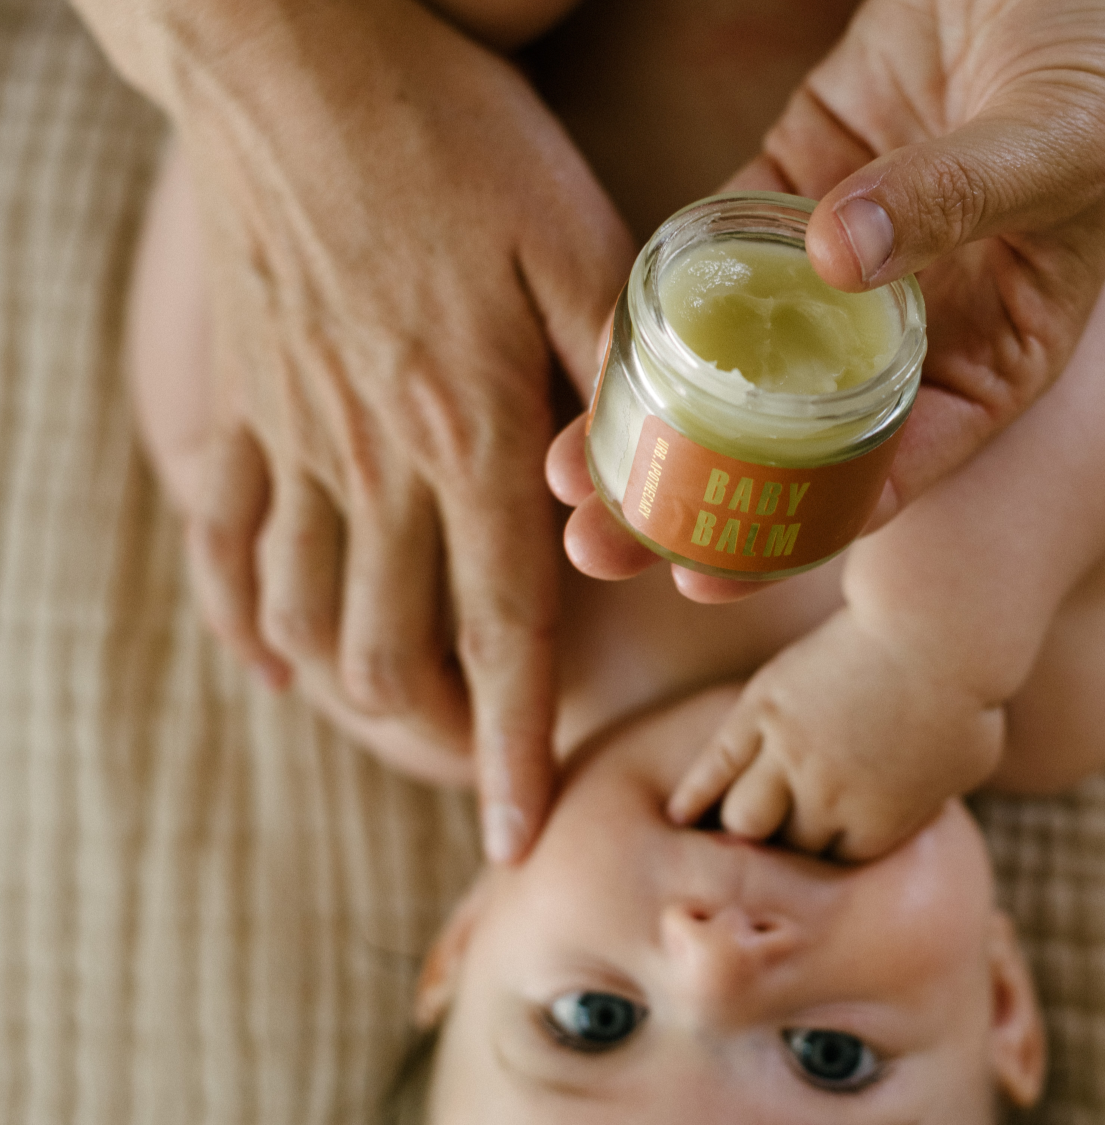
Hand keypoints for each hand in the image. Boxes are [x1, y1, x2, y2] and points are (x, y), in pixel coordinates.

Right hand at [108, 0, 633, 860]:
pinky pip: (222, 540)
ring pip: (305, 617)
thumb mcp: (574, 245)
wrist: (297, 53)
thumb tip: (648, 478)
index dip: (512, 749)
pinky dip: (243, 619)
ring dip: (355, 690)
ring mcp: (295, 441)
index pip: (501, 637)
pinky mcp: (246, 405)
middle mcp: (372, 465)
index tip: (519, 833)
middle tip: (483, 760)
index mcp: (469, 440)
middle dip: (442, 734)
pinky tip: (274, 665)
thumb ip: (617, 377)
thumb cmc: (457, 144)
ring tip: (407, 720)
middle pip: (394, 653)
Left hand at [562, 0, 1104, 590]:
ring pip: (741, 357)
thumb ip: (958, 199)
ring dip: (659, 412)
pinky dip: (663, 295)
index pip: (890, 473)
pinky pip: (723, 248)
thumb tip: (830, 259)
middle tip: (597, 547)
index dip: (793, 532)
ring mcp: (853, 253)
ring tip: (567, 472)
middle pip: (794, 439)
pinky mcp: (805, 168)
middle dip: (694, 494)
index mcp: (1000, 354)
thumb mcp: (1065, 136)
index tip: (702, 575)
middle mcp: (920, 325)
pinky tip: (603, 341)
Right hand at [667, 611, 1002, 861]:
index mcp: (879, 826)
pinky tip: (677, 816)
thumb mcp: (968, 767)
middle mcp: (828, 801)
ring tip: (726, 840)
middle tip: (768, 856)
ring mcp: (790, 755)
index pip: (836, 870)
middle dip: (783, 858)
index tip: (823, 855)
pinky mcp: (762, 710)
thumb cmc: (968, 695)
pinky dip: (694, 794)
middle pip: (785, 854)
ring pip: (742, 819)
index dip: (829, 864)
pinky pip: (715, 765)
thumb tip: (917, 816)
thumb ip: (929, 803)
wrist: (936, 628)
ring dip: (740, 830)